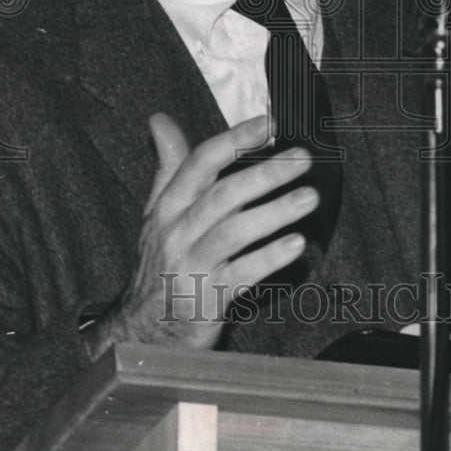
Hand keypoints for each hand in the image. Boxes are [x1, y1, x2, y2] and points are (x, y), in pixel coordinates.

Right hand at [81, 113, 316, 359]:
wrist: (140, 330)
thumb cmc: (159, 262)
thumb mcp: (157, 212)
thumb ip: (168, 166)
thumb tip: (159, 119)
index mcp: (167, 206)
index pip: (200, 163)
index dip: (234, 140)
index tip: (269, 122)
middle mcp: (176, 232)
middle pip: (222, 195)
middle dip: (264, 174)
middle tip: (303, 158)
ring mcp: (190, 266)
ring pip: (233, 233)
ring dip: (273, 213)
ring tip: (309, 197)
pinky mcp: (206, 301)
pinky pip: (240, 276)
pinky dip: (268, 259)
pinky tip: (297, 246)